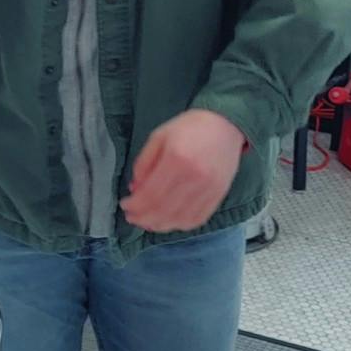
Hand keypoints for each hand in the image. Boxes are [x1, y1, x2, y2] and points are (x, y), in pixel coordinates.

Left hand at [119, 110, 247, 233]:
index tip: (124, 205)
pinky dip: (179, 224)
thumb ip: (143, 164)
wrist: (225, 125)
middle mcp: (195, 177)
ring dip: (159, 225)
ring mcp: (209, 189)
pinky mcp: (219, 195)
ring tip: (146, 221)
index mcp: (177, 158)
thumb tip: (135, 189)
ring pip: (179, 219)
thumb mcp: (158, 137)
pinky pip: (197, 219)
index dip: (134, 205)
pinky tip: (168, 221)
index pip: (151, 194)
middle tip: (131, 217)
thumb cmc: (190, 129)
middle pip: (164, 210)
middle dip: (143, 218)